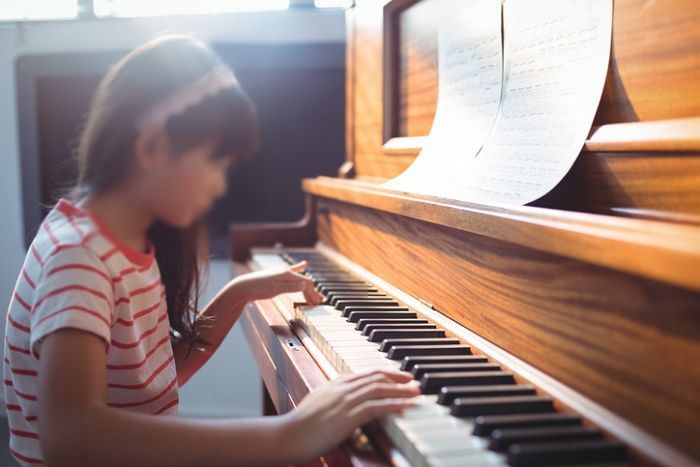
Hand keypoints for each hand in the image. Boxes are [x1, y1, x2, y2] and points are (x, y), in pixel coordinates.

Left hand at [233, 261, 323, 304]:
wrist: (244, 287)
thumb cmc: (258, 288)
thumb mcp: (275, 289)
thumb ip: (290, 287)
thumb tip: (304, 285)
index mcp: (287, 274)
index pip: (306, 282)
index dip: (313, 293)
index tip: (317, 302)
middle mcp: (286, 271)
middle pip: (304, 281)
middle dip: (312, 292)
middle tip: (318, 302)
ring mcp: (282, 273)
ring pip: (300, 279)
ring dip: (308, 287)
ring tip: (315, 294)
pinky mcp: (278, 276)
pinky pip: (292, 273)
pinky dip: (300, 270)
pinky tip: (304, 265)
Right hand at [280, 370, 419, 462]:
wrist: (287, 435)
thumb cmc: (300, 426)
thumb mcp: (318, 405)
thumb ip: (333, 400)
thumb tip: (345, 404)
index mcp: (335, 384)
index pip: (365, 374)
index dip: (385, 373)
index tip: (398, 376)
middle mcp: (341, 388)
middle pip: (375, 378)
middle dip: (397, 377)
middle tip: (413, 380)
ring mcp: (344, 401)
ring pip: (378, 390)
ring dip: (400, 390)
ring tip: (415, 392)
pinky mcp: (346, 416)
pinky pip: (374, 407)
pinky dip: (391, 404)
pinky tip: (402, 406)